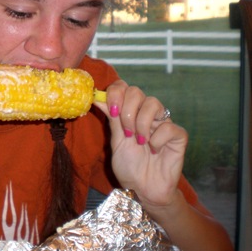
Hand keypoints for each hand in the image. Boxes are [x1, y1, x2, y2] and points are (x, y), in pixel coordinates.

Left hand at [94, 80, 187, 208]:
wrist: (143, 189)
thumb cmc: (129, 166)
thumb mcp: (116, 140)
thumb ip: (111, 118)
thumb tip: (97, 96)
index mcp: (129, 111)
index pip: (123, 87)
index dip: (116, 92)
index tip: (111, 110)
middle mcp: (146, 113)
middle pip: (136, 91)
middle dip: (127, 110)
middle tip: (126, 132)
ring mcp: (163, 123)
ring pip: (153, 103)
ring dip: (141, 124)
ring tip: (139, 142)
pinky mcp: (178, 136)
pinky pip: (169, 126)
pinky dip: (157, 139)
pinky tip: (154, 151)